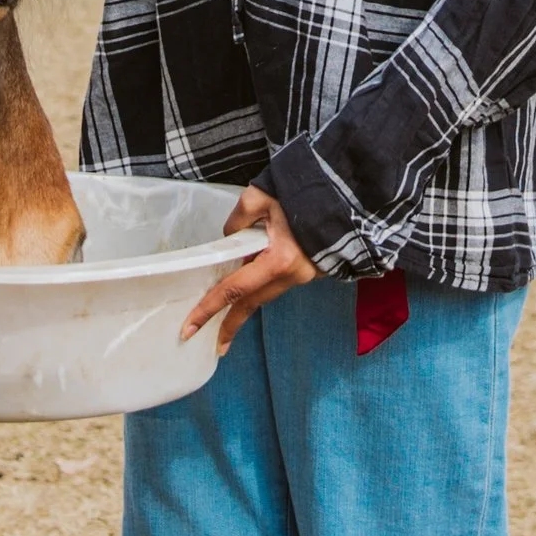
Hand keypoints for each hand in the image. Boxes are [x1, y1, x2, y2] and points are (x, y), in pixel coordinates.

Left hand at [182, 185, 317, 350]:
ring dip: (245, 303)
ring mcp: (305, 275)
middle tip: (215, 344)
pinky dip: (262, 286)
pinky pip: (278, 283)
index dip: (209, 309)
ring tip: (226, 315)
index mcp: (279, 260)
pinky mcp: (311, 271)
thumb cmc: (303, 191)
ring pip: (266, 293)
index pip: (234, 290)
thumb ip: (236, 222)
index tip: (189, 329)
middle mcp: (292, 275)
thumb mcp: (259, 197)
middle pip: (252, 303)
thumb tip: (231, 240)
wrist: (346, 193)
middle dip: (230, 323)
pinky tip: (251, 283)